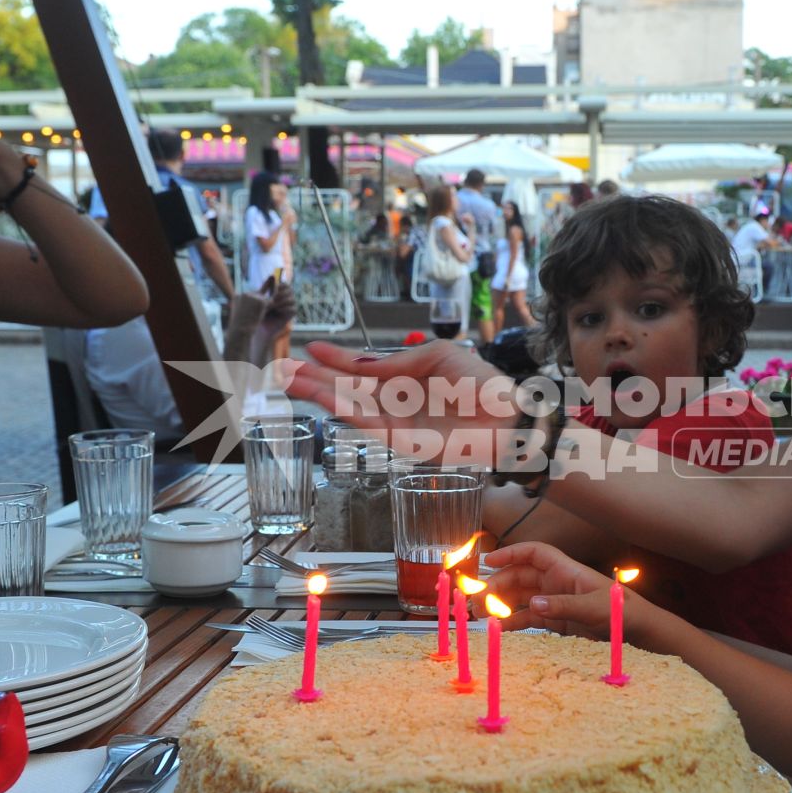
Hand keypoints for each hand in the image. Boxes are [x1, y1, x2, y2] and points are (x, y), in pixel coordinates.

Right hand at [284, 341, 524, 458]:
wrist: (507, 418)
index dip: (336, 360)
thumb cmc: (482, 384)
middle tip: (284, 370)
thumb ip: (399, 361)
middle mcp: (396, 401)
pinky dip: (347, 412)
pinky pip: (369, 426)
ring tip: (292, 382)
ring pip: (351, 407)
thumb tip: (362, 363)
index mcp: (406, 378)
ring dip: (321, 395)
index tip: (311, 348)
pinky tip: (327, 400)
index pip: (363, 369)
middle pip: (348, 389)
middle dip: (316, 379)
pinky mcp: (403, 444)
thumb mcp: (439, 356)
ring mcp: (397, 423)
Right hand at [477, 541, 614, 635]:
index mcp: (566, 570)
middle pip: (520, 576)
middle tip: (478, 599)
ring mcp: (555, 602)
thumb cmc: (622, 612)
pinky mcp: (556, 621)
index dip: (512, 553)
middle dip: (498, 584)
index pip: (534, 553)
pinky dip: (513, 621)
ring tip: (480, 614)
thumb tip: (533, 604)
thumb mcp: (594, 609)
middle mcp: (557, 583)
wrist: (638, 632)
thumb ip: (564, 607)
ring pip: (520, 597)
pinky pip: (528, 617)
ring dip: (500, 603)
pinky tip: (499, 628)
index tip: (489, 560)